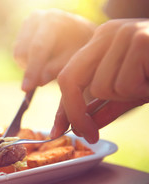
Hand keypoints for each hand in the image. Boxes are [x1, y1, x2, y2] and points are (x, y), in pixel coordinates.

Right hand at [13, 9, 94, 90]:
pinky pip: (17, 54)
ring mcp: (27, 23)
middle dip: (30, 70)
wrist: (80, 33)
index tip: (26, 89)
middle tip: (37, 83)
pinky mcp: (22, 31)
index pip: (38, 48)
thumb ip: (57, 69)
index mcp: (53, 21)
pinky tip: (43, 60)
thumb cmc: (80, 47)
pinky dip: (27, 62)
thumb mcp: (74, 59)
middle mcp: (37, 18)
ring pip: (18, 54)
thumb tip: (39, 81)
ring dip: (29, 66)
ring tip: (48, 66)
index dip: (31, 70)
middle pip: (23, 51)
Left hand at [51, 19, 148, 142]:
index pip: (68, 77)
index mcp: (100, 42)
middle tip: (89, 135)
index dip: (63, 108)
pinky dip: (142, 92)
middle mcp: (106, 33)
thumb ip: (103, 107)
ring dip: (126, 97)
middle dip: (76, 112)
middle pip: (70, 79)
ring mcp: (122, 33)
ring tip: (148, 84)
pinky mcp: (140, 40)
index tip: (58, 131)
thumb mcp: (129, 93)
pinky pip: (124, 85)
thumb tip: (78, 128)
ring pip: (101, 87)